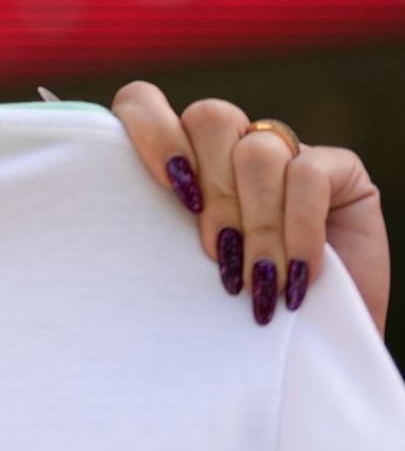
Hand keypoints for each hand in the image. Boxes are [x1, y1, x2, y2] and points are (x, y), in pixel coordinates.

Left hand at [112, 81, 387, 334]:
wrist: (314, 349)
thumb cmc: (231, 311)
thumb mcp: (179, 267)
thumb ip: (152, 228)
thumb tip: (111, 221)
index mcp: (179, 157)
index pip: (145, 101)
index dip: (150, 128)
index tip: (168, 184)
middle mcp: (229, 144)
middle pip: (210, 119)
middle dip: (214, 193)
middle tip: (218, 253)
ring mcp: (285, 150)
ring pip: (256, 150)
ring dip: (257, 221)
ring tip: (260, 278)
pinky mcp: (338, 167)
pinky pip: (308, 173)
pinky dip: (299, 227)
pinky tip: (298, 272)